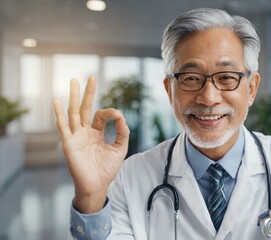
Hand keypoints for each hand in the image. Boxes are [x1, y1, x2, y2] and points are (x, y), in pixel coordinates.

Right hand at [53, 76, 129, 212]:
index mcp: (96, 133)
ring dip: (74, 97)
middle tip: (92, 76)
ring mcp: (75, 136)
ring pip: (74, 113)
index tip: (118, 116)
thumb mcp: (120, 148)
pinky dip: (59, 114)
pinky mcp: (69, 143)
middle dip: (88, 93)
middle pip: (85, 108)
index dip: (110, 113)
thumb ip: (122, 132)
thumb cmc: (107, 169)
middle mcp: (84, 132)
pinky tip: (56, 101)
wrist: (98, 185)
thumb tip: (122, 116)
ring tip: (74, 81)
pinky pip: (63, 127)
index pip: (101, 115)